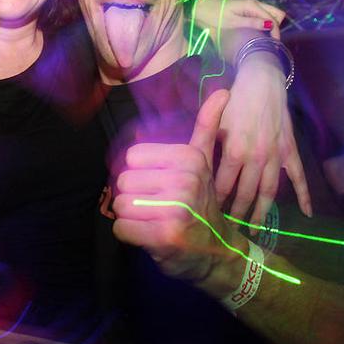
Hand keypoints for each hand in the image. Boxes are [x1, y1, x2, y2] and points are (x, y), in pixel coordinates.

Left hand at [113, 90, 240, 284]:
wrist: (218, 252)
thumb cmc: (203, 204)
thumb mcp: (206, 162)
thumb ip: (206, 126)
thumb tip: (223, 91)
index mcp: (189, 158)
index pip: (132, 156)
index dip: (139, 174)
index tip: (158, 186)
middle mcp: (184, 180)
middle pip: (123, 181)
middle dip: (133, 197)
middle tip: (154, 207)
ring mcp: (176, 209)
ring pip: (120, 204)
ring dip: (131, 217)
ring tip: (153, 221)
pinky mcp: (164, 236)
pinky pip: (121, 228)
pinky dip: (129, 235)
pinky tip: (149, 237)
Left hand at [194, 0, 285, 39]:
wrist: (201, 8)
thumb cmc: (215, 15)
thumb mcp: (233, 22)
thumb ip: (252, 23)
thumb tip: (270, 25)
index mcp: (252, 5)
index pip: (272, 18)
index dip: (275, 32)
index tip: (273, 46)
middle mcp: (255, 3)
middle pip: (276, 13)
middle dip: (276, 27)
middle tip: (271, 42)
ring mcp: (251, 5)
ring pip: (270, 14)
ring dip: (272, 25)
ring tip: (266, 40)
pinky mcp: (247, 8)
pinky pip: (262, 15)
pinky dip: (264, 23)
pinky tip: (260, 34)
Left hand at [216, 58, 311, 223]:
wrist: (262, 83)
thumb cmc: (234, 103)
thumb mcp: (217, 125)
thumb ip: (210, 149)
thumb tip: (199, 173)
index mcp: (234, 151)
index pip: (223, 186)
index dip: (215, 202)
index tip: (209, 215)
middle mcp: (256, 158)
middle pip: (245, 194)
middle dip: (237, 214)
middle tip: (229, 230)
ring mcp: (276, 156)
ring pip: (269, 192)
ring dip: (262, 213)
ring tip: (255, 230)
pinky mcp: (290, 152)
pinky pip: (299, 177)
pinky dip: (304, 196)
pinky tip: (306, 214)